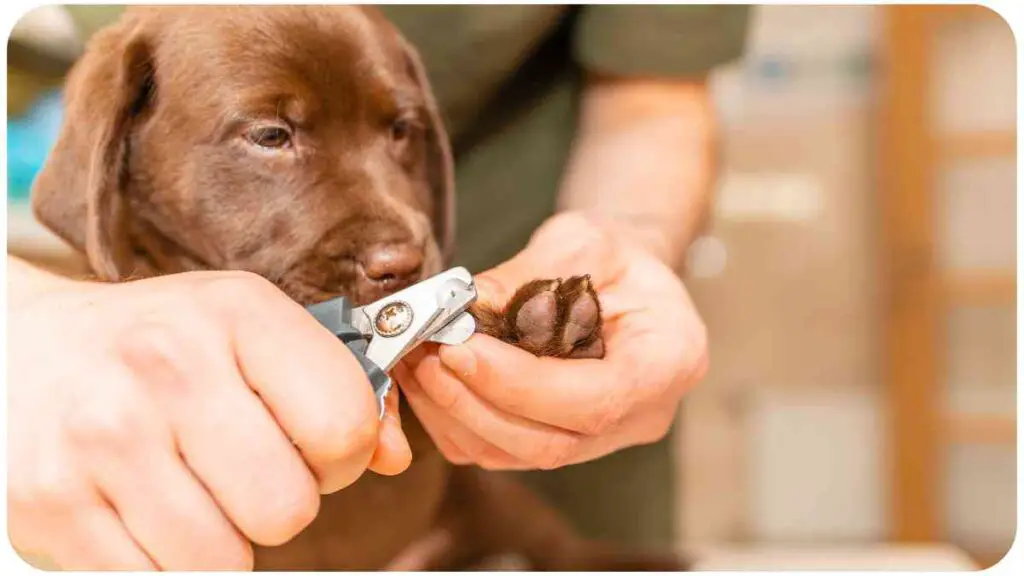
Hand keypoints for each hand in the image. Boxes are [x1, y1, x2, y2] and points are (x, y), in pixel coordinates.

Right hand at [8, 264, 408, 569]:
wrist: (27, 349)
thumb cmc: (163, 344)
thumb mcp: (253, 332)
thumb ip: (339, 390)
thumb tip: (394, 457)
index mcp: (237, 313)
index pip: (344, 425)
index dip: (342, 453)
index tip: (312, 445)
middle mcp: (166, 368)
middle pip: (288, 507)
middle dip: (283, 503)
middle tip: (247, 471)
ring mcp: (101, 440)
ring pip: (224, 562)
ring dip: (224, 540)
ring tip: (194, 488)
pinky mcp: (49, 507)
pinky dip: (166, 563)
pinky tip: (148, 510)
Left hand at [395, 212, 707, 469]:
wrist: (625, 275)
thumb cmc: (615, 254)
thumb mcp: (583, 240)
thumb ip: (528, 276)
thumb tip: (464, 307)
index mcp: (669, 362)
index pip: (594, 401)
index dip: (520, 385)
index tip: (460, 349)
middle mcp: (641, 416)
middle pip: (551, 443)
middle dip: (476, 403)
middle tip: (426, 356)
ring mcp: (601, 439)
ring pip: (517, 455)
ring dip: (455, 414)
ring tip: (417, 360)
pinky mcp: (561, 441)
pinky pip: (500, 451)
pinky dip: (455, 420)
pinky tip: (428, 378)